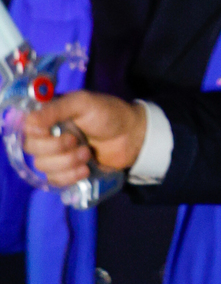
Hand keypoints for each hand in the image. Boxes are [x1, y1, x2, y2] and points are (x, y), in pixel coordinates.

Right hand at [20, 90, 146, 187]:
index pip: (26, 127)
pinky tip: (86, 169)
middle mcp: (48, 134)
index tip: (52, 131)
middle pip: (32, 149)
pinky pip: (54, 181)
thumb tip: (29, 120)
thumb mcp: (84, 103)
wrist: (131, 137)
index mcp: (50, 114)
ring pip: (43, 166)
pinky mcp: (65, 171)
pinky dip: (70, 176)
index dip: (36, 133)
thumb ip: (57, 109)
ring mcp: (56, 154)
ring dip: (67, 162)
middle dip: (57, 148)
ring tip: (87, 153)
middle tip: (77, 141)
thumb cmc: (109, 114)